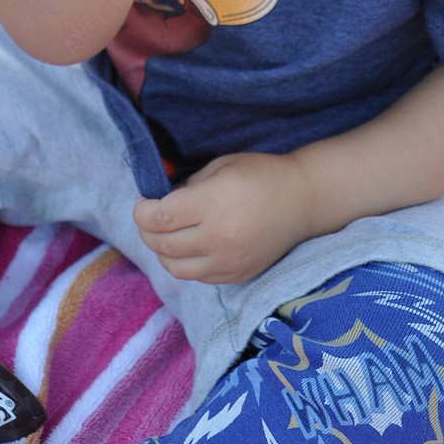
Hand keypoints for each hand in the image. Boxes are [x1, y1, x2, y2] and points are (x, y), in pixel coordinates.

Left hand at [133, 150, 309, 284]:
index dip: (142, 211)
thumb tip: (162, 203)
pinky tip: (192, 245)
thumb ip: (188, 187)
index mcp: (212, 203)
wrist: (302, 201)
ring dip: (163, 251)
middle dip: (147, 230)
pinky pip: (197, 276)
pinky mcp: (236, 275)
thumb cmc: (260, 174)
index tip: (143, 202)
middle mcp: (218, 237)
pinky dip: (185, 263)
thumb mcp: (220, 167)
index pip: (159, 218)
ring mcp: (227, 261)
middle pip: (161, 245)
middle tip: (150, 217)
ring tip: (169, 233)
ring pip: (174, 268)